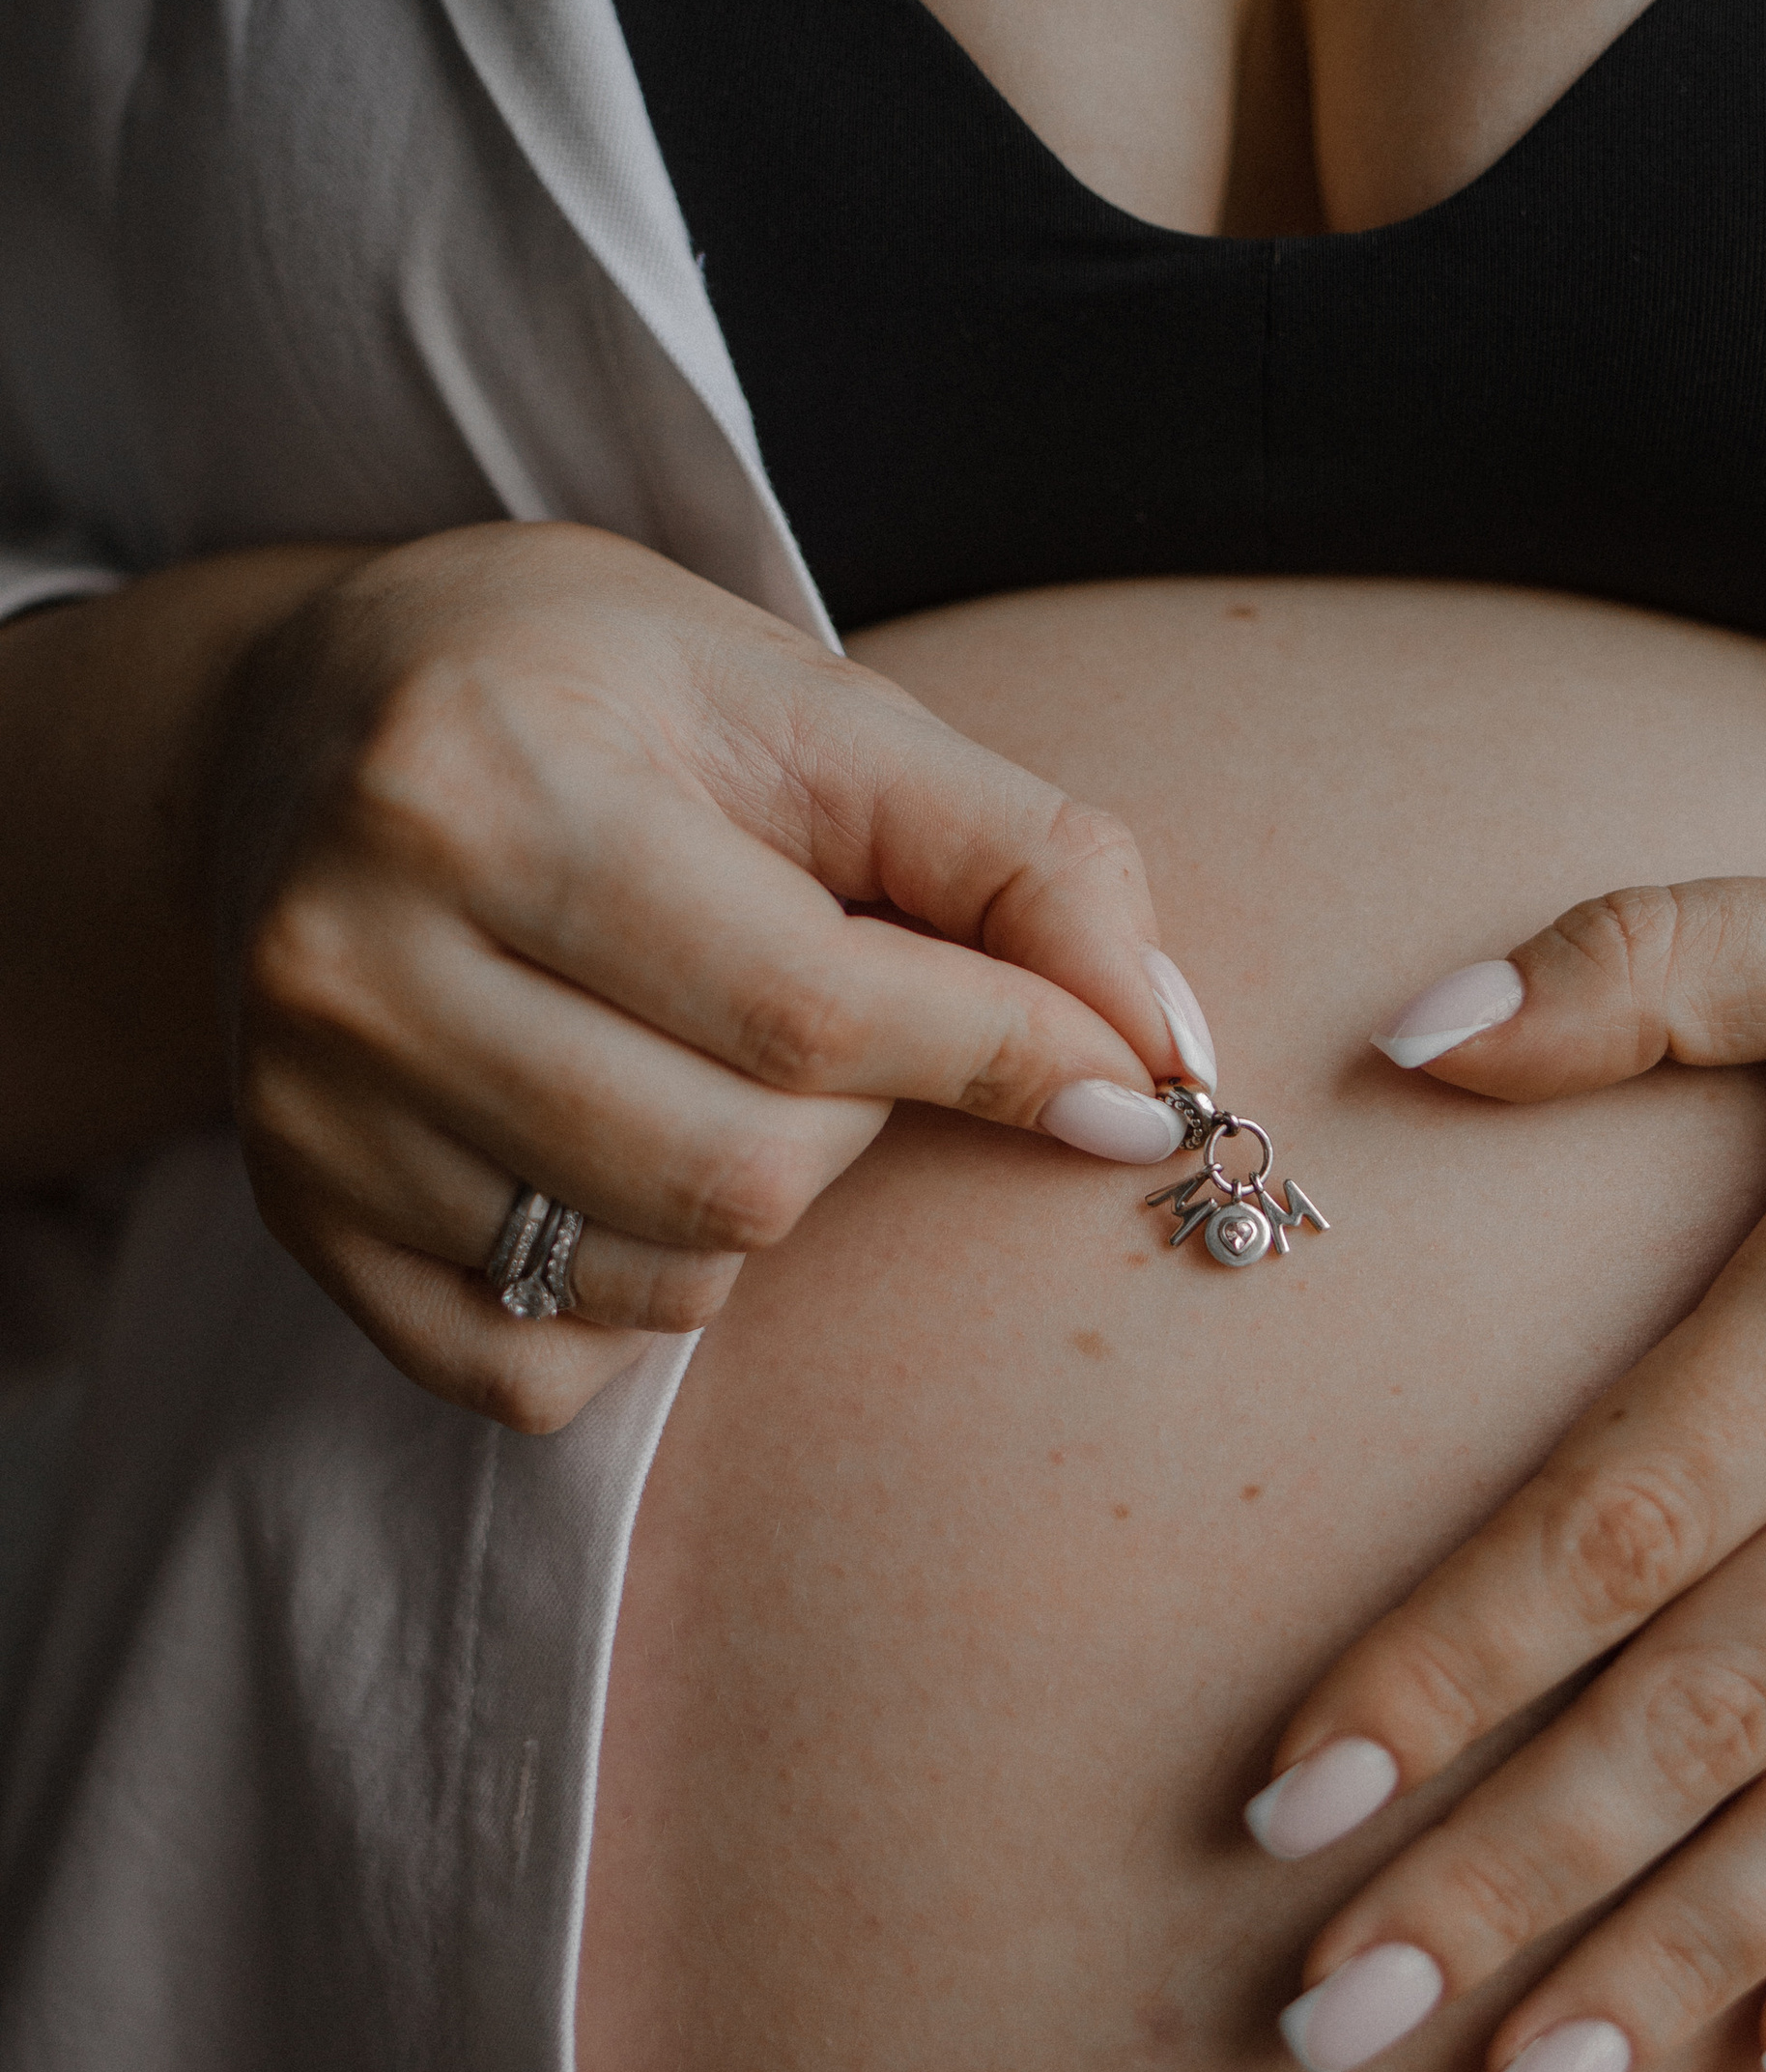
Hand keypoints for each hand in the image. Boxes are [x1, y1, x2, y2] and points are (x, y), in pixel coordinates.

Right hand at [216, 522, 1212, 1429]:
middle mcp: (358, 960)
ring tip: (718, 1060)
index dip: (1009, 1057)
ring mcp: (308, 1110)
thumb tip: (1160, 1048)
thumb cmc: (606, 703)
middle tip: (839, 1013)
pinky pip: (546, 1367)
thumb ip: (1023, 862)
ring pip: (664, 1279)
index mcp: (489, 784)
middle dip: (868, 1115)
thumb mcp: (819, 711)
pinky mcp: (299, 1220)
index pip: (809, 1007)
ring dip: (767, 1198)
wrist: (312, 725)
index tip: (1129, 1084)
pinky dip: (643, 1294)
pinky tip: (626, 1155)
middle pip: (742, 1173)